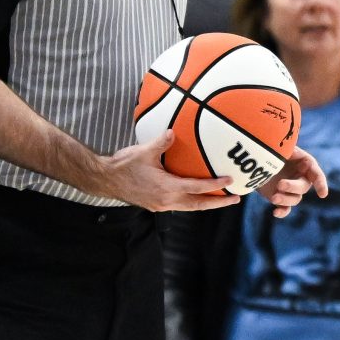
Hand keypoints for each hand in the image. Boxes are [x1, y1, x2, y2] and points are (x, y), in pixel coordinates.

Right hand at [97, 134, 239, 212]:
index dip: (215, 185)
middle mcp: (167, 200)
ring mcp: (161, 205)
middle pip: (199, 205)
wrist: (104, 179)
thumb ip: (161, 142)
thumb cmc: (123, 164)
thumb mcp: (144, 151)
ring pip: (190, 207)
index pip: (198, 188)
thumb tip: (173, 132)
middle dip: (219, 203)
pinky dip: (192, 202)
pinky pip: (180, 206)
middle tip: (235, 198)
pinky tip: (197, 196)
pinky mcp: (156, 206)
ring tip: (221, 199)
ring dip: (206, 204)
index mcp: (168, 188)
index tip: (229, 181)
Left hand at [261, 148, 328, 218]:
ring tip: (274, 197)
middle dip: (293, 187)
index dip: (320, 184)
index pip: (316, 174)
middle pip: (303, 187)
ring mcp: (291, 190)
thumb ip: (287, 149)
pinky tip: (275, 213)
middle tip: (280, 184)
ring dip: (285, 199)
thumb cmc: (272, 147)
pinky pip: (285, 209)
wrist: (257, 158)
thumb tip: (290, 151)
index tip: (322, 194)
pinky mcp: (281, 198)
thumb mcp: (281, 146)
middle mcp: (301, 178)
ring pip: (295, 199)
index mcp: (305, 164)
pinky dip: (282, 212)